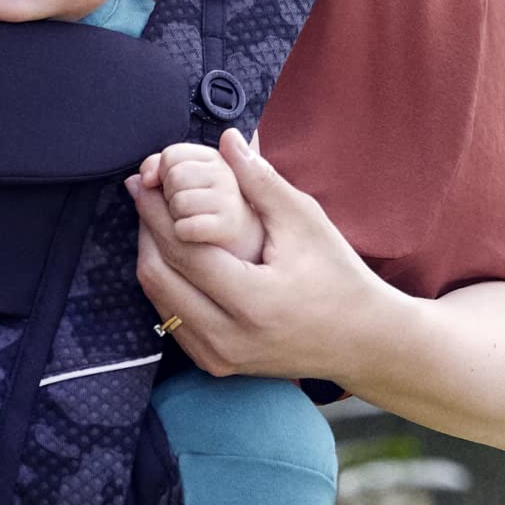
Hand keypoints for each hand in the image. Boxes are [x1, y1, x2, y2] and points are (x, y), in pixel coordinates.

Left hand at [127, 128, 402, 381]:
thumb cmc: (339, 275)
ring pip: (158, 301)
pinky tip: (170, 253)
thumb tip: (227, 139)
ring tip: (151, 218)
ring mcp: (220, 357)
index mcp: (254, 301)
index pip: (184, 251)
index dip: (158, 211)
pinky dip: (165, 284)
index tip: (145, 179)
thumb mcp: (305, 222)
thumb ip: (261, 181)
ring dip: (151, 255)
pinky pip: (171, 321)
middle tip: (142, 193)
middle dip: (145, 230)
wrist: (361, 340)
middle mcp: (229, 337)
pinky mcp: (216, 365)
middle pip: (160, 277)